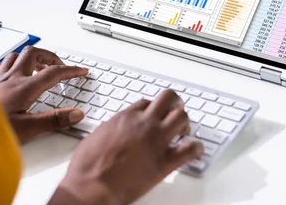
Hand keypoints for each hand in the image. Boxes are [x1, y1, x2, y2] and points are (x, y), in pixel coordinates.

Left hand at [0, 47, 87, 141]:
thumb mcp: (26, 129)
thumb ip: (53, 121)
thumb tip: (76, 114)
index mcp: (23, 88)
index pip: (53, 73)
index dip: (71, 70)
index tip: (81, 71)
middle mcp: (9, 79)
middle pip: (33, 54)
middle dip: (50, 57)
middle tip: (60, 66)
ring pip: (14, 56)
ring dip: (29, 58)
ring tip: (37, 66)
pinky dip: (6, 65)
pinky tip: (6, 72)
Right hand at [51, 90, 203, 204]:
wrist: (91, 186)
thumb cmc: (88, 166)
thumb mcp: (95, 136)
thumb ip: (110, 130)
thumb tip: (113, 131)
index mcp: (125, 118)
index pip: (147, 103)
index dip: (153, 108)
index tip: (154, 115)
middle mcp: (143, 124)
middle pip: (168, 99)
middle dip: (175, 104)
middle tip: (175, 113)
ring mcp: (156, 141)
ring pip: (182, 118)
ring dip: (185, 123)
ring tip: (183, 132)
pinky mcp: (164, 162)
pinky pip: (190, 149)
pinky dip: (197, 148)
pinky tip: (195, 151)